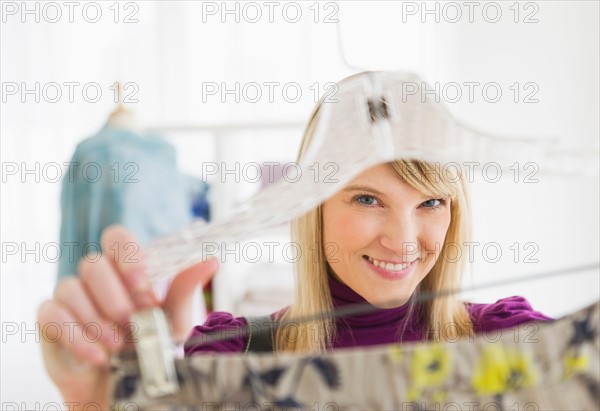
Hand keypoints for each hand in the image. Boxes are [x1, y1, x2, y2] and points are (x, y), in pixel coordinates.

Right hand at [37, 225, 218, 408]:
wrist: (128, 390)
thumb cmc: (152, 348)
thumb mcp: (175, 320)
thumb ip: (186, 288)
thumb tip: (211, 259)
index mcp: (125, 270)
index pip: (116, 238)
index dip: (127, 255)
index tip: (144, 285)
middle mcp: (97, 279)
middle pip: (93, 263)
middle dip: (115, 295)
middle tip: (134, 321)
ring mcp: (71, 298)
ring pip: (70, 287)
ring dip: (96, 318)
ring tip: (119, 345)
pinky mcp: (51, 322)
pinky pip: (51, 315)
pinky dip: (75, 336)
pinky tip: (98, 357)